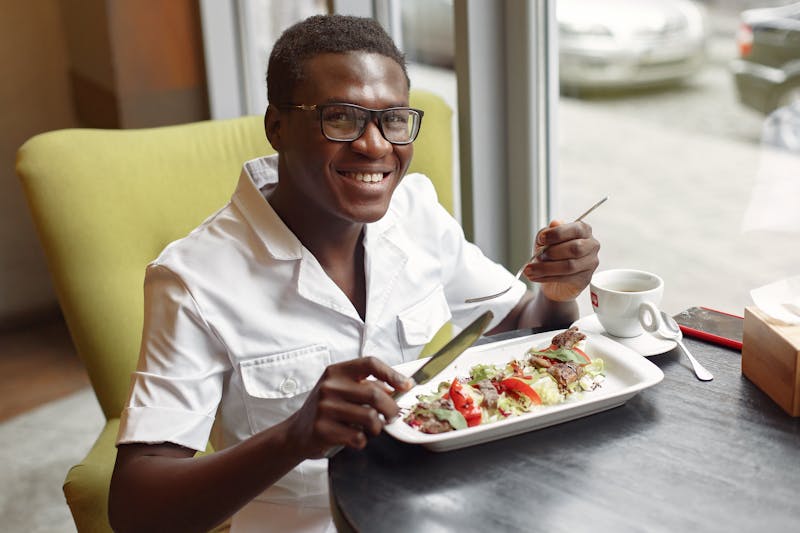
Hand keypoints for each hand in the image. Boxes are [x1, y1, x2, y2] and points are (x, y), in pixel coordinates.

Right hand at [285, 357, 413, 458]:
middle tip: (393, 416)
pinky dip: (362, 441)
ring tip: (371, 429)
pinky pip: (358, 437)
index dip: (392, 373)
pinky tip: (354, 438)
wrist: (296, 432)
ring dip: (377, 428)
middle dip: (391, 409)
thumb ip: (367, 387)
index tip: (407, 385)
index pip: (370, 364)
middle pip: (374, 394)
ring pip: (369, 418)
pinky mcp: (323, 429)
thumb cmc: (326, 410)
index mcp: (337, 372)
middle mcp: (329, 386)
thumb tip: (398, 387)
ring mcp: (324, 408)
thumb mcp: (342, 390)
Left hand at [523, 220, 599, 301]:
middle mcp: (591, 245)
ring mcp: (590, 263)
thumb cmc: (551, 253)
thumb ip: (548, 232)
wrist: (554, 277)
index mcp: (583, 230)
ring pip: (569, 265)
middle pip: (575, 248)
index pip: (575, 229)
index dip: (557, 234)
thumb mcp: (545, 240)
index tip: (541, 239)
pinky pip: (565, 278)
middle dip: (552, 252)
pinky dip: (546, 277)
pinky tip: (534, 276)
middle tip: (537, 256)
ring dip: (545, 268)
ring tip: (529, 269)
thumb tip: (554, 224)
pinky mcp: (585, 279)